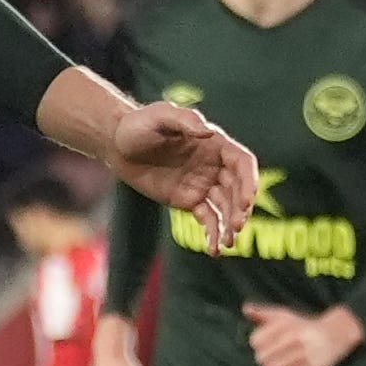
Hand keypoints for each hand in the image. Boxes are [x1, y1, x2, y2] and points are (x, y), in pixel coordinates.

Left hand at [98, 93, 258, 242]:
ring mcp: (203, 184)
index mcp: (215, 143)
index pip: (242, 163)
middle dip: (240, 208)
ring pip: (226, 207)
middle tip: (237, 226)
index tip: (245, 201)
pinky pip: (208, 219)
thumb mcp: (160, 116)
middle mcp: (214, 165)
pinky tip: (214, 249)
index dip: (248, 181)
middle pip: (238, 188)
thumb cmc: (139, 124)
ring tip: (228, 243)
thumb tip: (209, 132)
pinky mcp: (190, 200)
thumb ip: (185, 120)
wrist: (116, 145)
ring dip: (231, 225)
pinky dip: (214, 234)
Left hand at [243, 302, 365, 365]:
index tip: (265, 345)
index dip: (258, 345)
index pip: (255, 341)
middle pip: (261, 358)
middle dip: (264, 359)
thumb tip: (246, 309)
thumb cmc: (304, 326)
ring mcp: (306, 355)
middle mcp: (296, 338)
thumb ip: (264, 313)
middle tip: (273, 357)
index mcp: (287, 324)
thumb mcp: (285, 315)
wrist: (338, 333)